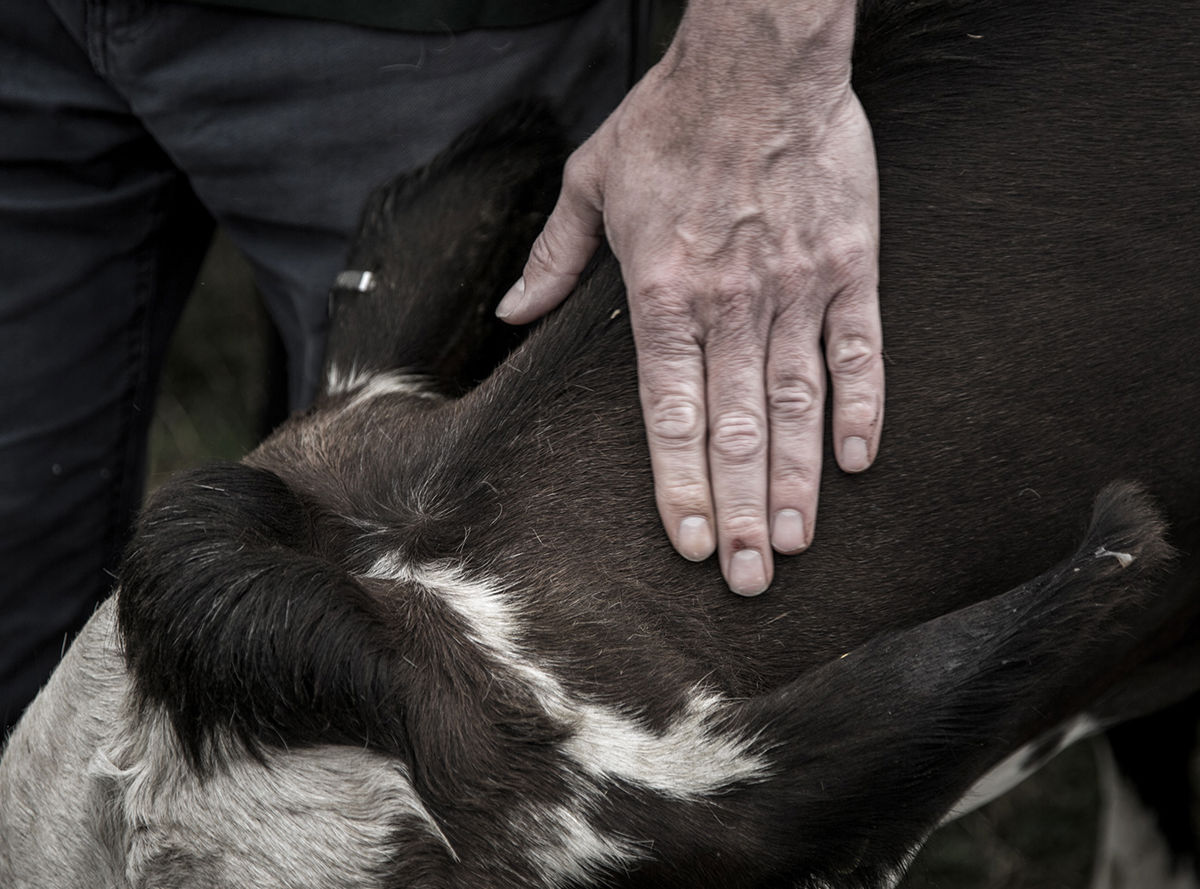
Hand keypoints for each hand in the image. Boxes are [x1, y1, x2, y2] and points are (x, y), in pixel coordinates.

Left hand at [496, 1, 882, 595]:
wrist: (756, 61)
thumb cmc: (669, 121)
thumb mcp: (590, 181)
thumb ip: (554, 257)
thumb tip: (512, 312)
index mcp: (661, 294)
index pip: (669, 415)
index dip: (680, 487)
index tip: (693, 546)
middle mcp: (730, 306)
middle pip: (737, 430)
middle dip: (744, 513)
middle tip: (752, 582)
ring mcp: (795, 289)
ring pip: (798, 405)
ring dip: (798, 481)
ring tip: (798, 544)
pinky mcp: (848, 266)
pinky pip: (859, 350)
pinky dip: (861, 406)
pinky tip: (858, 460)